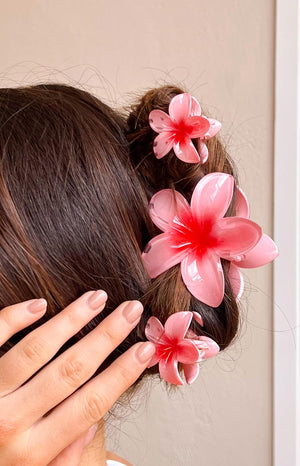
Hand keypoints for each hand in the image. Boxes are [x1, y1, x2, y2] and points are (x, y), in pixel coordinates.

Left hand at [0, 291, 154, 464]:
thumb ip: (64, 456)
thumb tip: (92, 418)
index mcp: (34, 451)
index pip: (91, 404)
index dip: (122, 374)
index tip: (144, 349)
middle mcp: (11, 422)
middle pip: (71, 370)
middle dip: (107, 336)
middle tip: (131, 310)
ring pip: (36, 349)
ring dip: (71, 319)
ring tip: (97, 298)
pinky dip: (14, 318)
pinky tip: (40, 304)